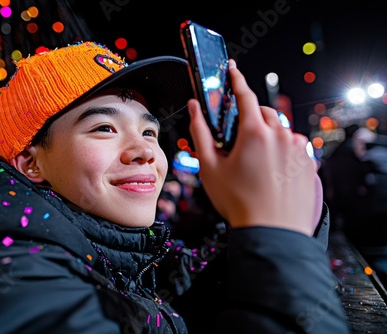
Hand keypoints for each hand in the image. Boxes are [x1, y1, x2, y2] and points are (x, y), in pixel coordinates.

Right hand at [187, 59, 317, 235]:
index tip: (232, 69)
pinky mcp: (309, 162)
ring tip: (256, 163)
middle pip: (264, 113)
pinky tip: (271, 171)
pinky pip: (293, 146)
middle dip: (251, 118)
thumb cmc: (239, 201)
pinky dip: (282, 150)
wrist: (272, 231)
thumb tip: (194, 107)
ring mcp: (298, 148)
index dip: (236, 80)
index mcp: (255, 132)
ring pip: (280, 130)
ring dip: (267, 136)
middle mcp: (280, 135)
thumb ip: (200, 132)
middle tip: (239, 141)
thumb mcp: (210, 167)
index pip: (244, 95)